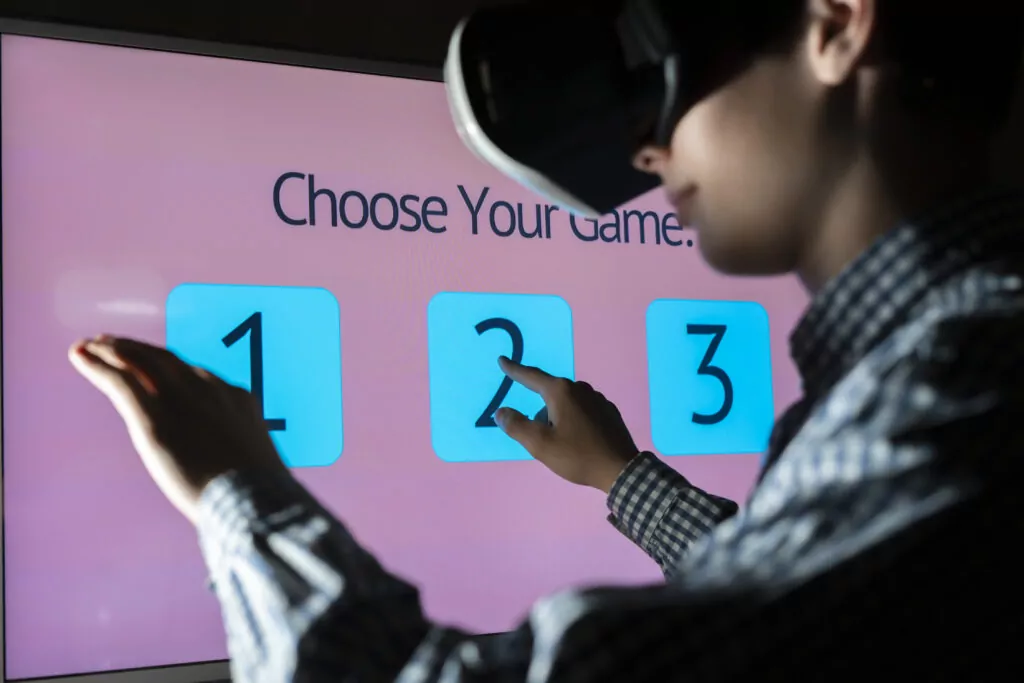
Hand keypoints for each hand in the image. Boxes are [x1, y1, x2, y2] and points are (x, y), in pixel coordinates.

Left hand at [69, 336, 287, 522]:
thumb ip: (235, 446)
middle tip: (111, 343)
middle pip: (164, 359)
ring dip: (113, 351)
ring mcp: (180, 399)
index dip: (165, 364)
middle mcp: (207, 388)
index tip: (149, 361)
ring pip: (139, 362)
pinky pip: (121, 382)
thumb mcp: (253, 457)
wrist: (253, 496)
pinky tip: (79, 356)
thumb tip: (227, 460)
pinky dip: (97, 366)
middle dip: (135, 349)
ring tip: (91, 345)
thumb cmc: (258, 490)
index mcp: (233, 396)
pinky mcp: (154, 417)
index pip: (192, 372)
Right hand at [494, 357, 638, 492]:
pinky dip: (574, 421)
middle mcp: (580, 388)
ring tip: (563, 446)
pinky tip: (579, 441)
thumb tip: (501, 412)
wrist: (619, 469)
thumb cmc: (577, 455)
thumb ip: (517, 426)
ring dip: (557, 419)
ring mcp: (597, 398)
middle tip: (543, 441)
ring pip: (566, 404)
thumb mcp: (540, 444)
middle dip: (541, 415)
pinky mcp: (608, 411)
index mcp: (560, 392)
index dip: (514, 370)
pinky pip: (582, 410)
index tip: (502, 360)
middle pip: (549, 395)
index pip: (531, 376)